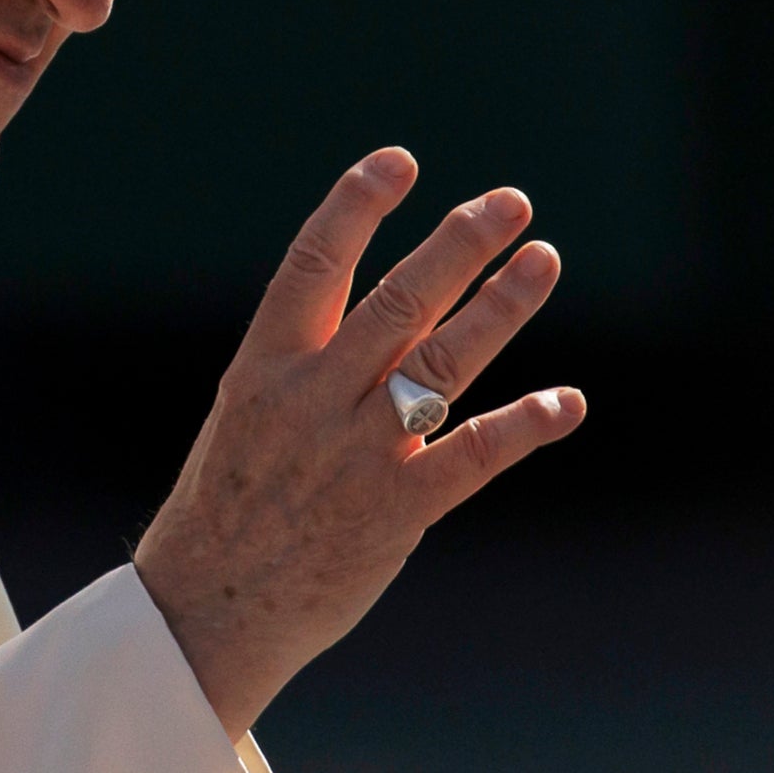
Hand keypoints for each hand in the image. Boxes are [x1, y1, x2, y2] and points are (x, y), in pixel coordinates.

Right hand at [133, 148, 584, 738]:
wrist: (208, 610)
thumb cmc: (227, 509)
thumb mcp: (246, 417)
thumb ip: (307, 366)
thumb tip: (385, 312)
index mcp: (263, 369)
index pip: (312, 266)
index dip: (356, 208)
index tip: (398, 161)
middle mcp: (311, 400)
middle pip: (397, 302)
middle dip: (458, 244)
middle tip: (510, 201)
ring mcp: (356, 455)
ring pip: (443, 363)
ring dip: (502, 308)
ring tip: (544, 259)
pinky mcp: (395, 511)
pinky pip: (472, 457)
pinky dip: (523, 426)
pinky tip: (565, 403)